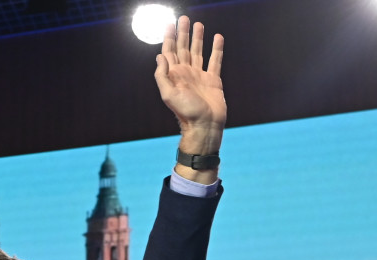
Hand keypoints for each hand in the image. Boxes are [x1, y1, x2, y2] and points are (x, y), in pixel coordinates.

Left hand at [154, 16, 225, 145]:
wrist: (205, 125)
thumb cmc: (186, 112)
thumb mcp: (169, 95)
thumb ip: (162, 76)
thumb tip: (159, 56)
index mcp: (174, 75)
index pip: (170, 51)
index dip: (169, 37)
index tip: (169, 23)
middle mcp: (186, 72)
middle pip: (183, 48)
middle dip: (183, 33)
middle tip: (184, 18)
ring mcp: (200, 75)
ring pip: (198, 51)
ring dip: (198, 38)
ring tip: (198, 24)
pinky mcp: (213, 80)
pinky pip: (215, 61)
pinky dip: (216, 49)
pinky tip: (217, 38)